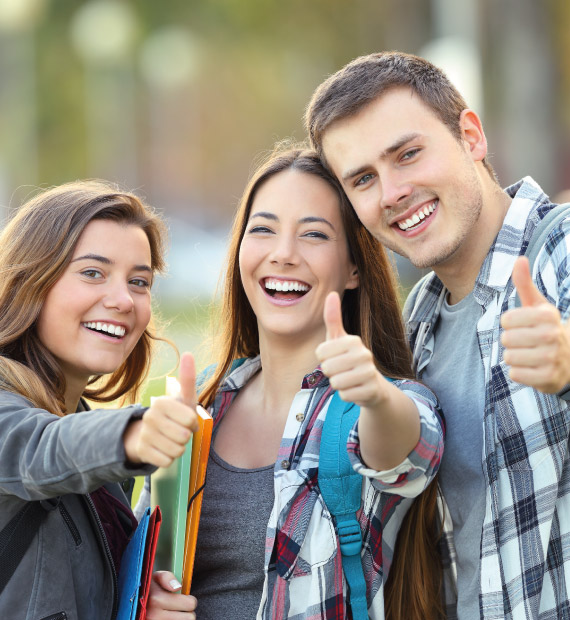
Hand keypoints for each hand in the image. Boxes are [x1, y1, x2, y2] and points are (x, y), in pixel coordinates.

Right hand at [123, 353, 199, 466]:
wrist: (148, 432)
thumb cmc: (174, 414)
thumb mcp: (184, 398)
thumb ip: (188, 378)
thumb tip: (188, 353)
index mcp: (162, 402)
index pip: (191, 420)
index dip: (193, 423)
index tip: (186, 419)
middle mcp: (150, 416)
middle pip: (184, 437)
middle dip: (186, 437)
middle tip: (178, 431)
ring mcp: (144, 434)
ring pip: (176, 451)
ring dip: (178, 448)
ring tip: (171, 439)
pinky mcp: (141, 451)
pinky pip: (166, 461)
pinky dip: (169, 458)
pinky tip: (162, 449)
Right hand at [146, 571, 196, 618]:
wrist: (130, 603)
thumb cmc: (145, 590)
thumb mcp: (154, 577)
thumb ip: (167, 577)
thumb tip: (177, 587)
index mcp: (157, 599)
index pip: (190, 604)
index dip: (189, 600)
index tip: (183, 599)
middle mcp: (155, 615)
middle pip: (189, 618)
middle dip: (186, 612)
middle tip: (179, 609)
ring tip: (173, 615)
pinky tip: (169, 619)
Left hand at [316, 291, 387, 408]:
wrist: (372, 385)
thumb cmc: (349, 359)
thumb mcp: (339, 338)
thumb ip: (333, 317)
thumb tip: (331, 293)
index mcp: (354, 340)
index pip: (320, 352)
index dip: (323, 358)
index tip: (335, 357)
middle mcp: (364, 354)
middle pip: (327, 368)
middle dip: (331, 373)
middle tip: (342, 371)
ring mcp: (370, 373)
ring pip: (335, 383)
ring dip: (338, 384)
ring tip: (349, 379)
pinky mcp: (371, 391)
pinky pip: (345, 395)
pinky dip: (347, 395)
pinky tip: (356, 389)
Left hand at [501, 256, 569, 392]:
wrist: (568, 360)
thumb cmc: (545, 328)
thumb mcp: (537, 305)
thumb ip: (525, 283)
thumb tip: (519, 259)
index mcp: (548, 315)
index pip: (506, 320)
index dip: (509, 324)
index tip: (522, 325)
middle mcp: (552, 335)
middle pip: (506, 339)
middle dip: (511, 342)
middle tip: (526, 342)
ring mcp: (552, 357)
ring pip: (509, 357)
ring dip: (514, 358)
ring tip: (529, 355)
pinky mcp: (548, 378)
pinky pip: (515, 375)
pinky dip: (518, 373)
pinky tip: (531, 368)